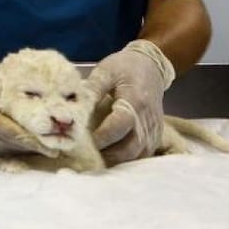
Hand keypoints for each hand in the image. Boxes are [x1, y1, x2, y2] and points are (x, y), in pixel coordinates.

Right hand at [0, 49, 56, 156]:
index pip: (6, 131)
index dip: (27, 139)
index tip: (48, 146)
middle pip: (15, 143)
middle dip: (38, 146)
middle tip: (63, 146)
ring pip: (17, 146)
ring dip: (37, 146)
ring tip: (61, 145)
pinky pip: (17, 143)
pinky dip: (33, 143)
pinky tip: (50, 141)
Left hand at [85, 39, 175, 164]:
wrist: (151, 67)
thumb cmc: (125, 67)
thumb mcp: (106, 71)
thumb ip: (92, 88)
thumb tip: (74, 106)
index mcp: (134, 101)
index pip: (120, 124)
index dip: (103, 136)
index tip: (84, 140)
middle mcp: (147, 119)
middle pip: (131, 147)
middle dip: (108, 154)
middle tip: (86, 155)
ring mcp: (153, 130)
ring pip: (137, 155)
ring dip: (117, 160)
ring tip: (95, 158)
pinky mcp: (155, 136)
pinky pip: (142, 154)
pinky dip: (127, 160)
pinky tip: (110, 157)